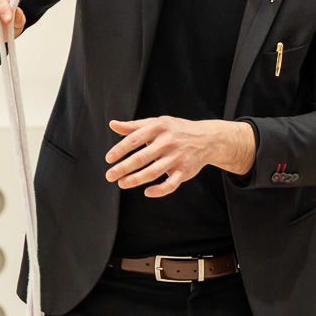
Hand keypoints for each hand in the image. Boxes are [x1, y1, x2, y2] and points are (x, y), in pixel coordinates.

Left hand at [105, 117, 256, 196]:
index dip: (120, 150)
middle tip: (109, 175)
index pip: (134, 139)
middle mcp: (168, 142)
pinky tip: (147, 192)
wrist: (207, 138)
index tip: (109, 159)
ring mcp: (177, 158)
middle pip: (141, 158)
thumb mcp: (156, 123)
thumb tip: (112, 124)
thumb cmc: (176, 130)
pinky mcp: (185, 171)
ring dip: (136, 179)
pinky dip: (159, 191)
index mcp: (158, 128)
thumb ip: (134, 126)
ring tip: (122, 183)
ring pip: (153, 172)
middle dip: (123, 168)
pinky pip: (171, 184)